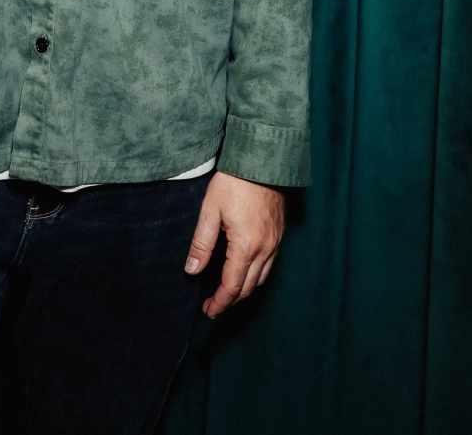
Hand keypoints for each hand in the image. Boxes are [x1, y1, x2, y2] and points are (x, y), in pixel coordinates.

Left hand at [184, 171, 284, 316]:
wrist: (262, 161)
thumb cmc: (234, 182)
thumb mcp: (210, 210)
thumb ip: (202, 243)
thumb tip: (192, 271)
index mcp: (246, 246)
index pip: (232, 286)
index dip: (220, 302)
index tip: (208, 310)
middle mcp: (265, 249)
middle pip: (249, 287)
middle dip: (231, 300)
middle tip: (214, 306)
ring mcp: (275, 243)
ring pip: (262, 279)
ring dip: (244, 290)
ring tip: (227, 294)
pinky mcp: (280, 235)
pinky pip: (270, 265)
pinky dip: (256, 276)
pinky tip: (245, 272)